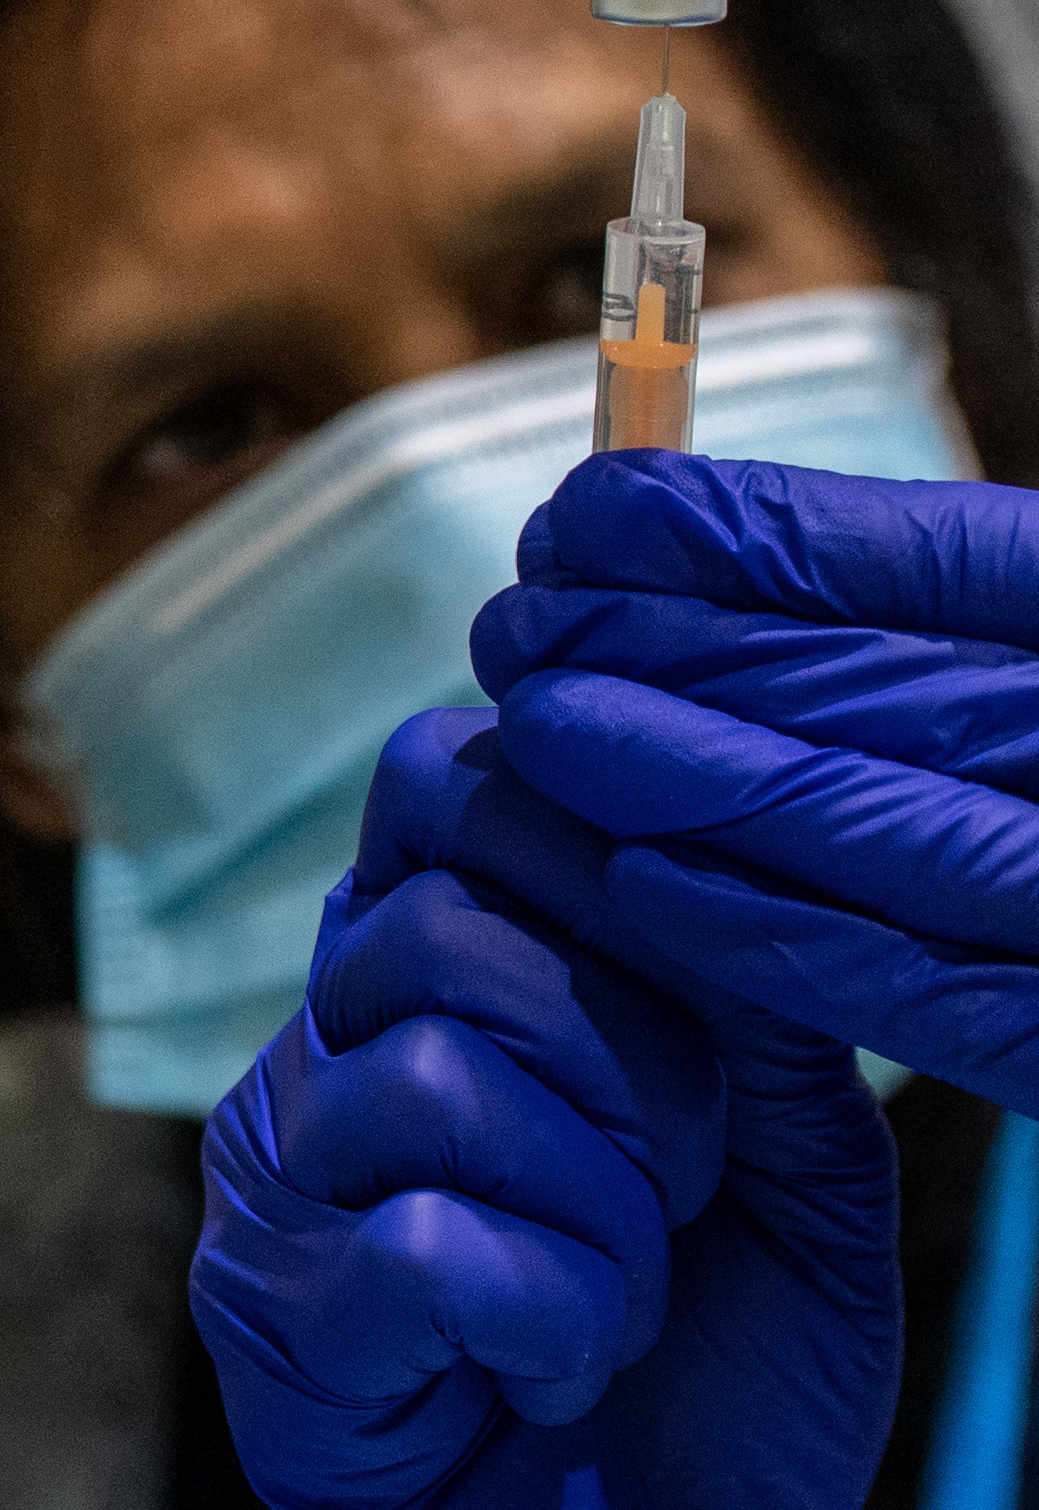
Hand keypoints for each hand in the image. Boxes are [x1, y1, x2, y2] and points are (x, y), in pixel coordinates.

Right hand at [192, 711, 901, 1509]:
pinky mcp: (282, 1344)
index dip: (582, 837)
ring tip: (626, 1300)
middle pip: (444, 916)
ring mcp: (277, 1206)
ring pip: (429, 1073)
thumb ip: (754, 1018)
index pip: (442, 784)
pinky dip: (547, 1307)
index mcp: (430, 997)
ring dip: (600, 1197)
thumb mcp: (796, 1182)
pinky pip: (413, 1244)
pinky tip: (563, 1370)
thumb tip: (710, 853)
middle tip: (684, 1183)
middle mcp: (320, 1071)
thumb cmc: (723, 1411)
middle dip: (633, 1045)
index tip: (698, 987)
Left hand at [478, 451, 1038, 1105]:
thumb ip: (943, 628)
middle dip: (696, 651)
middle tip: (520, 625)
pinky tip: (641, 879)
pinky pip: (935, 996)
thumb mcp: (1020, 676)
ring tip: (547, 725)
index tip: (596, 513)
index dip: (770, 537)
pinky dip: (784, 934)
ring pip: (904, 836)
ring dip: (707, 777)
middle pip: (909, 695)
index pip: (968, 568)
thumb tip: (696, 546)